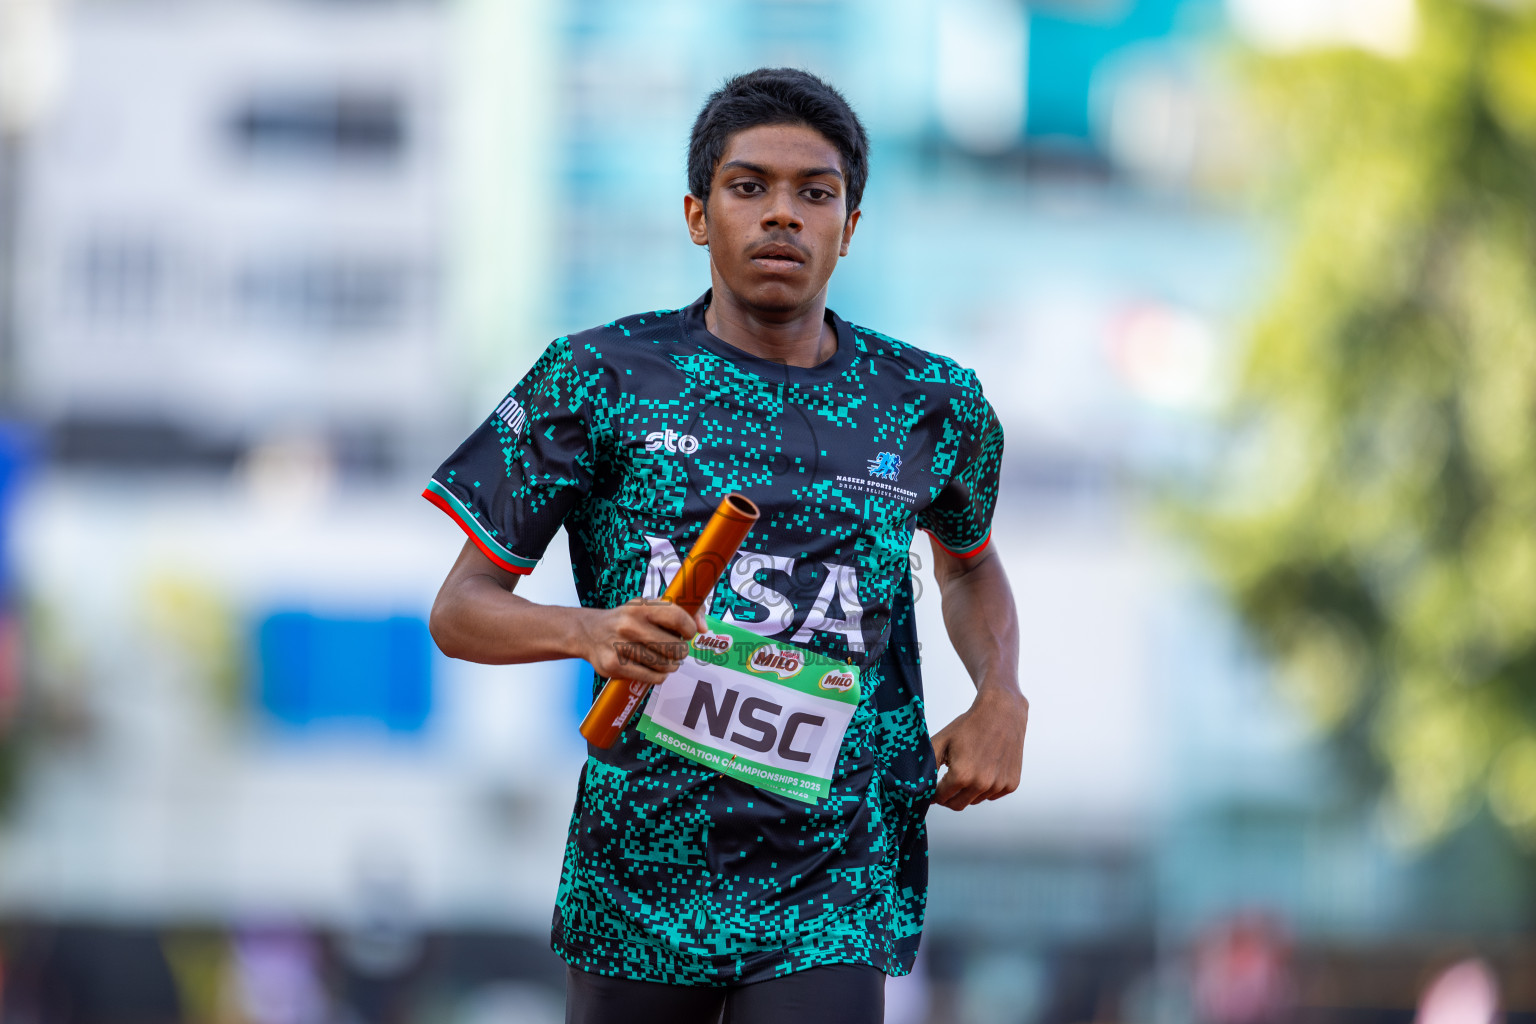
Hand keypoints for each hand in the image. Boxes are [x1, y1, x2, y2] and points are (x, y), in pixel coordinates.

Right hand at [576, 599, 706, 685]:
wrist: (588, 632)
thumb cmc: (627, 619)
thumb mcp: (648, 606)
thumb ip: (681, 611)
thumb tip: (704, 628)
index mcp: (641, 607)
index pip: (678, 618)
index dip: (689, 629)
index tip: (686, 633)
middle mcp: (630, 625)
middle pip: (674, 647)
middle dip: (680, 652)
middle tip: (675, 650)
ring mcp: (620, 647)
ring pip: (665, 665)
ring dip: (670, 665)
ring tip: (665, 660)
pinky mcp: (614, 666)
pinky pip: (652, 678)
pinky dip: (659, 676)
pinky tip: (654, 669)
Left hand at [931, 687, 1028, 810]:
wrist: (1002, 712)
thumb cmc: (970, 725)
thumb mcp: (942, 740)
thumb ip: (927, 765)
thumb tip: (920, 788)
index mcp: (962, 775)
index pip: (940, 798)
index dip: (934, 793)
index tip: (934, 785)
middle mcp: (982, 784)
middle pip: (957, 805)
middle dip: (948, 796)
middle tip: (948, 781)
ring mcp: (999, 786)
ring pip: (974, 800)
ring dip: (968, 790)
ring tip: (969, 766)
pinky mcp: (1011, 784)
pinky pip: (991, 796)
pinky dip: (985, 787)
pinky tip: (985, 767)